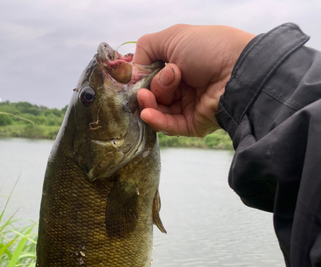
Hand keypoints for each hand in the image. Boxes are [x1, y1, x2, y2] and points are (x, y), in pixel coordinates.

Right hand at [133, 25, 254, 136]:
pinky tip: (147, 113)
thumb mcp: (173, 37)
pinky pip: (168, 125)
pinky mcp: (191, 124)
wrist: (237, 72)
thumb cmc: (209, 49)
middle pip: (153, 93)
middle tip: (164, 79)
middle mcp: (183, 85)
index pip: (151, 74)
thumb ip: (146, 47)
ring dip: (149, 103)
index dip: (142, 76)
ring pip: (157, 110)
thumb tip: (133, 67)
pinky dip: (155, 119)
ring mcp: (187, 106)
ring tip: (147, 97)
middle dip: (150, 87)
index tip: (135, 76)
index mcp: (180, 63)